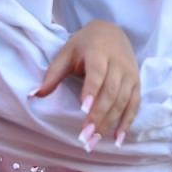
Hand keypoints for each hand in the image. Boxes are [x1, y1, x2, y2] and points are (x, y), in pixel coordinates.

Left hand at [33, 20, 141, 149]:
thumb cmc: (85, 45)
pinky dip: (127, 122)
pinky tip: (117, 138)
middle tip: (85, 136)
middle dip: (98, 115)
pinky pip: (134, 105)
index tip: (83, 110)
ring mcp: (130, 74)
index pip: (97, 74)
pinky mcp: (137, 83)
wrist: (112, 31)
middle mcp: (118, 63)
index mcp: (98, 52)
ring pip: (123, 101)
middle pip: (110, 92)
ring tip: (95, 140)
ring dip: (110, 122)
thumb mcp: (66, 53)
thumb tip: (34, 95)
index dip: (91, 92)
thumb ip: (53, 74)